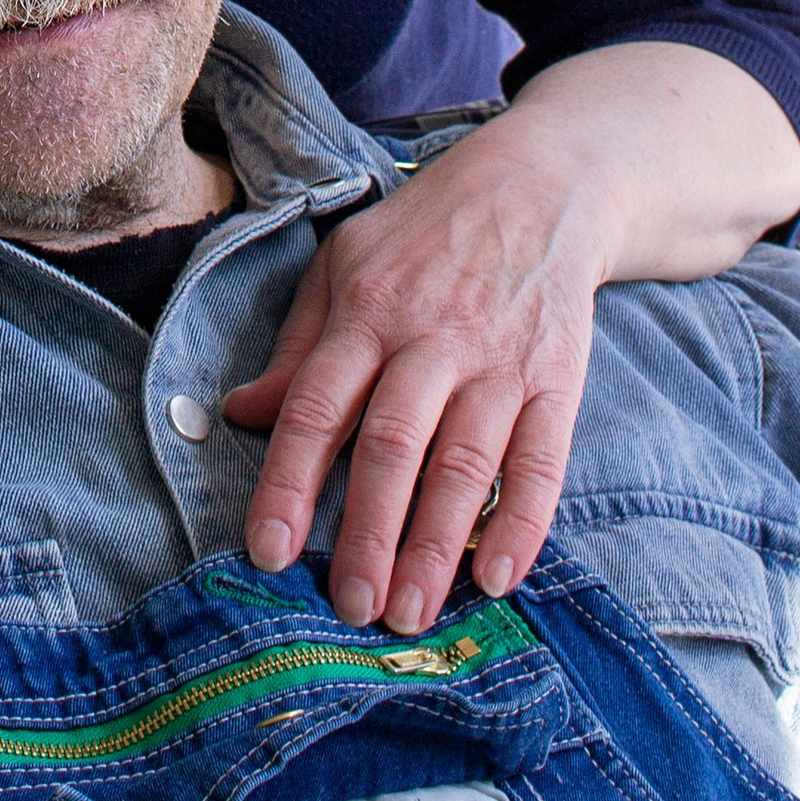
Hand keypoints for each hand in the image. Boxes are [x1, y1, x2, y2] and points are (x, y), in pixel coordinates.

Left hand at [220, 45, 799, 632]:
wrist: (541, 186)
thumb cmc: (423, 236)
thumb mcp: (345, 266)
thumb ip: (296, 347)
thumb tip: (241, 416)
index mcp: (366, 312)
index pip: (316, 406)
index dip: (289, 482)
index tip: (268, 552)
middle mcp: (431, 340)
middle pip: (391, 447)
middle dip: (367, 535)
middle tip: (350, 609)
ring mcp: (500, 363)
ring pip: (463, 465)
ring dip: (435, 545)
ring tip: (409, 614)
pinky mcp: (558, 380)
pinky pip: (542, 463)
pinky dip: (521, 523)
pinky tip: (495, 576)